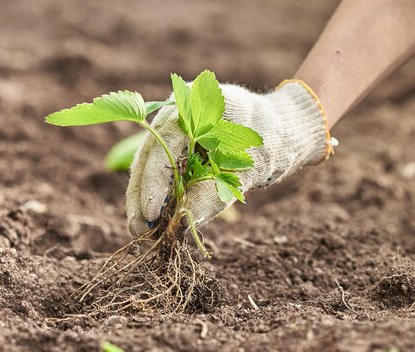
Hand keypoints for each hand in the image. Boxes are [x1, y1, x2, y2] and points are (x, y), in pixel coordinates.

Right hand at [126, 80, 333, 236]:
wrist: (285, 129)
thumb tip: (182, 226)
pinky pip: (159, 167)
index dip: (153, 181)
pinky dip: (156, 191)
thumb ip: (213, 194)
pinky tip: (152, 217)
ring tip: (140, 229)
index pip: (163, 144)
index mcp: (195, 104)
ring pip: (148, 163)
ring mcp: (173, 125)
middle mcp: (176, 110)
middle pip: (148, 154)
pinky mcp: (175, 142)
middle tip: (139, 229)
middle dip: (141, 194)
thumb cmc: (272, 142)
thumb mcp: (246, 170)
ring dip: (143, 195)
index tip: (151, 213)